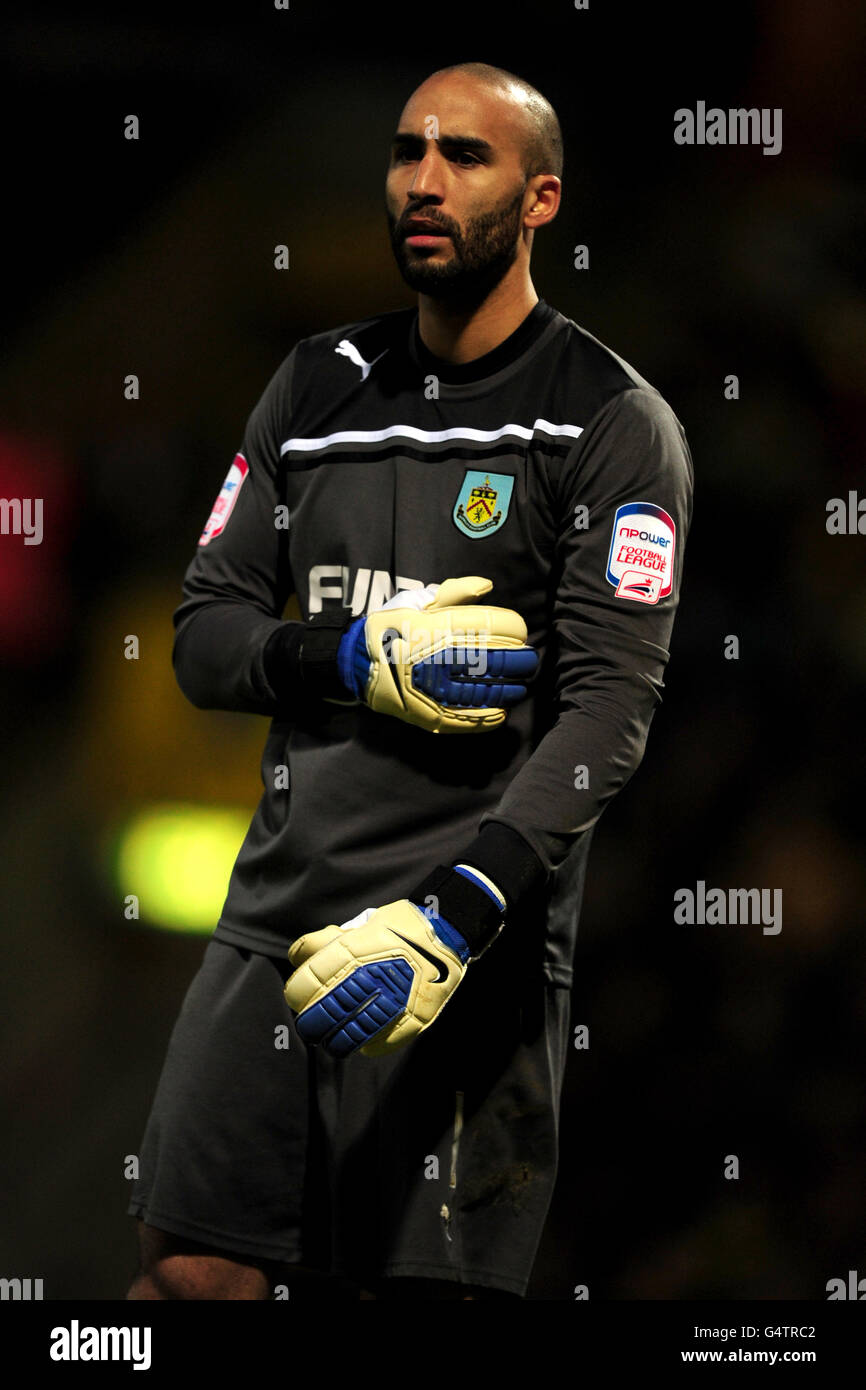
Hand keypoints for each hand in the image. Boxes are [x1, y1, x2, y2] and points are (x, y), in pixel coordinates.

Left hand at [283, 898, 469, 1056]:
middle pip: (320, 1017)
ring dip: (336, 1040)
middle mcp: (368, 979)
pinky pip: (379, 1045)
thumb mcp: (359, 925)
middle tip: (312, 1025)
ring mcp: (392, 1003)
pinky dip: (368, 1046)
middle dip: (311, 1023)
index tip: (299, 997)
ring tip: (335, 1039)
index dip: (296, 995)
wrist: (448, 930)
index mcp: (350, 952)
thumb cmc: (399, 926)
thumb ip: (327, 943)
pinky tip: (364, 1040)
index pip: (304, 986)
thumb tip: (298, 958)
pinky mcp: (413, 1020)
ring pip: (347, 1038)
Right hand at [334, 576, 537, 733]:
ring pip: (485, 691)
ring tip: (518, 688)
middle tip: (528, 661)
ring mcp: (432, 689)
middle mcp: (437, 657)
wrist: (355, 663)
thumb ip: (453, 592)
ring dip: (508, 690)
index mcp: (436, 626)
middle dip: (518, 660)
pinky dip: (487, 718)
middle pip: (495, 659)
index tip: (520, 632)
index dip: (513, 628)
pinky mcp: (427, 714)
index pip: (491, 624)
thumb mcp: (417, 602)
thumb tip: (487, 586)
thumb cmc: (390, 628)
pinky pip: (464, 719)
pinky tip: (501, 714)